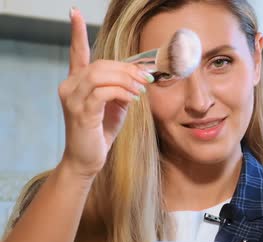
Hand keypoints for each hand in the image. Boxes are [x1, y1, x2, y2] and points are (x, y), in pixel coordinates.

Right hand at [58, 8, 151, 178]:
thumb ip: (122, 89)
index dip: (76, 32)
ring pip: (100, 75)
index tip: (74, 12)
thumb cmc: (100, 132)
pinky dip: (121, 92)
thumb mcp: (116, 106)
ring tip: (140, 90)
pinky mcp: (80, 111)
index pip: (77, 53)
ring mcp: (72, 98)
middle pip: (101, 64)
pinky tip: (133, 99)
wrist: (87, 159)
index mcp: (77, 82)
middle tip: (146, 79)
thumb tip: (141, 76)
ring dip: (126, 80)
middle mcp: (69, 86)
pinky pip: (102, 92)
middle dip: (127, 69)